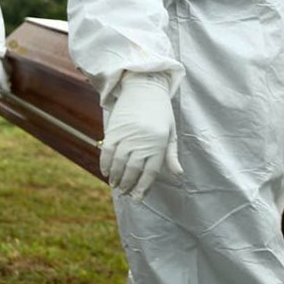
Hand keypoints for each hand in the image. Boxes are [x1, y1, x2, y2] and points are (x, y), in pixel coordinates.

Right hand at [101, 72, 182, 201]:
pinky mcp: (114, 130)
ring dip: (115, 178)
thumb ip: (171, 155)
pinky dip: (105, 164)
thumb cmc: (161, 111)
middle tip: (124, 193)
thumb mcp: (171, 132)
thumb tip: (178, 174)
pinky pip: (107, 152)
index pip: (150, 172)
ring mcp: (127, 135)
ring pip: (118, 163)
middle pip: (132, 170)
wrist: (144, 86)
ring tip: (115, 185)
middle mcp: (142, 140)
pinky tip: (106, 172)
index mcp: (158, 142)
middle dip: (127, 185)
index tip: (137, 198)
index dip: (142, 187)